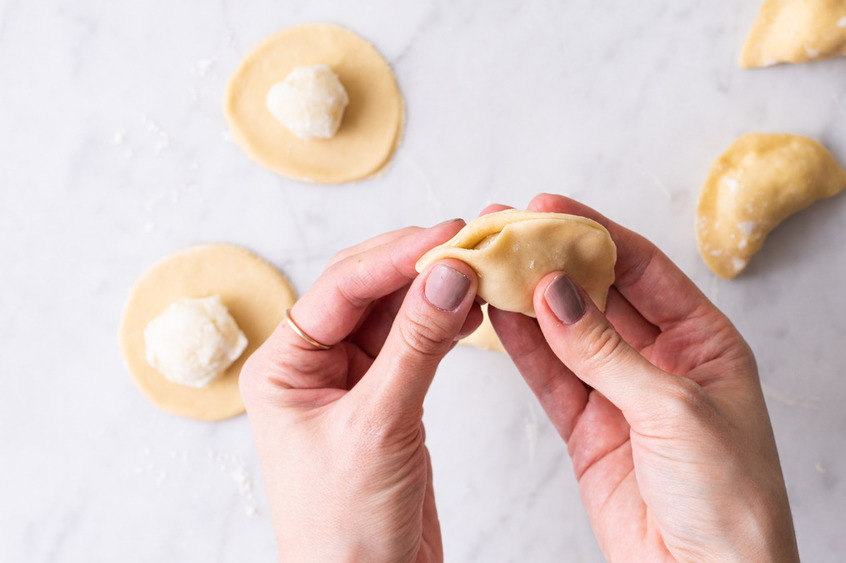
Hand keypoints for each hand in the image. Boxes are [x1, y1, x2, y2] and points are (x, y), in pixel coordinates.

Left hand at [240, 221, 479, 562]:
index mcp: (283, 367)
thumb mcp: (380, 426)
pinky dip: (444, 325)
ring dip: (435, 291)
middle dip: (417, 265)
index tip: (449, 235)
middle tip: (471, 243)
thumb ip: (416, 344)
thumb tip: (449, 273)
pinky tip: (472, 311)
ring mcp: (351, 382)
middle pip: (366, 291)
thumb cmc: (347, 526)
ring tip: (480, 271)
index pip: (340, 288)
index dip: (395, 255)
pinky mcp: (387, 400)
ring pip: (394, 314)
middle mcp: (313, 367)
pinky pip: (414, 344)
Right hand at [491, 195, 798, 561]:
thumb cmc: (730, 499)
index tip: (550, 208)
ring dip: (530, 301)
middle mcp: (663, 362)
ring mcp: (622, 396)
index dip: (597, 233)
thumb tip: (557, 291)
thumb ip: (606, 350)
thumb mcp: (674, 409)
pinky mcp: (589, 432)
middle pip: (601, 295)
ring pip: (568, 335)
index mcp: (706, 342)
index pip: (645, 269)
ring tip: (489, 265)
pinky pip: (552, 379)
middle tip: (508, 230)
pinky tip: (497, 317)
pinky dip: (523, 350)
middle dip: (556, 261)